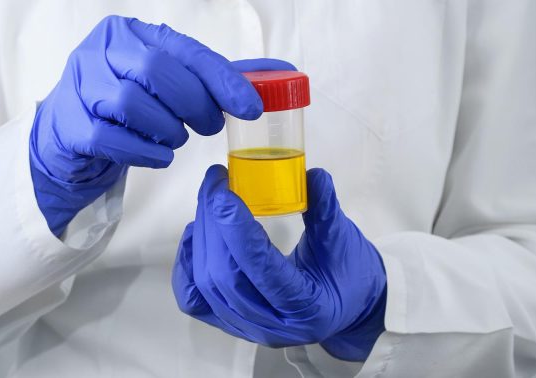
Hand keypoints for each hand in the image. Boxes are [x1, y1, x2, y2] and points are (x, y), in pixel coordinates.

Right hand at [29, 15, 295, 234]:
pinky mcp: (70, 124)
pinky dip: (145, 152)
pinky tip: (158, 155)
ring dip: (166, 129)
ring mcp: (79, 86)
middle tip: (210, 126)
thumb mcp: (166, 83)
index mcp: (130, 33)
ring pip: (131, 103)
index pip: (184, 50)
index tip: (250, 107)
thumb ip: (210, 78)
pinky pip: (111, 138)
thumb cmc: (126, 105)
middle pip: (155, 70)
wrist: (70, 135)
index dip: (222, 79)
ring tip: (175, 138)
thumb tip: (274, 74)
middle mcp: (101, 52)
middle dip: (193, 103)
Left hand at [173, 165, 386, 360]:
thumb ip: (326, 210)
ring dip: (201, 237)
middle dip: (213, 225)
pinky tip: (194, 235)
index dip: (238, 231)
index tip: (224, 193)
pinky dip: (187, 265)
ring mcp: (246, 327)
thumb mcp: (343, 241)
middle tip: (216, 183)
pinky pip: (194, 299)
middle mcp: (272, 325)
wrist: (348, 309)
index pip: (262, 269)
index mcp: (306, 307)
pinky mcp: (230, 321)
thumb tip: (312, 175)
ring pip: (206, 285)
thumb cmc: (349, 274)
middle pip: (224, 276)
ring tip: (210, 201)